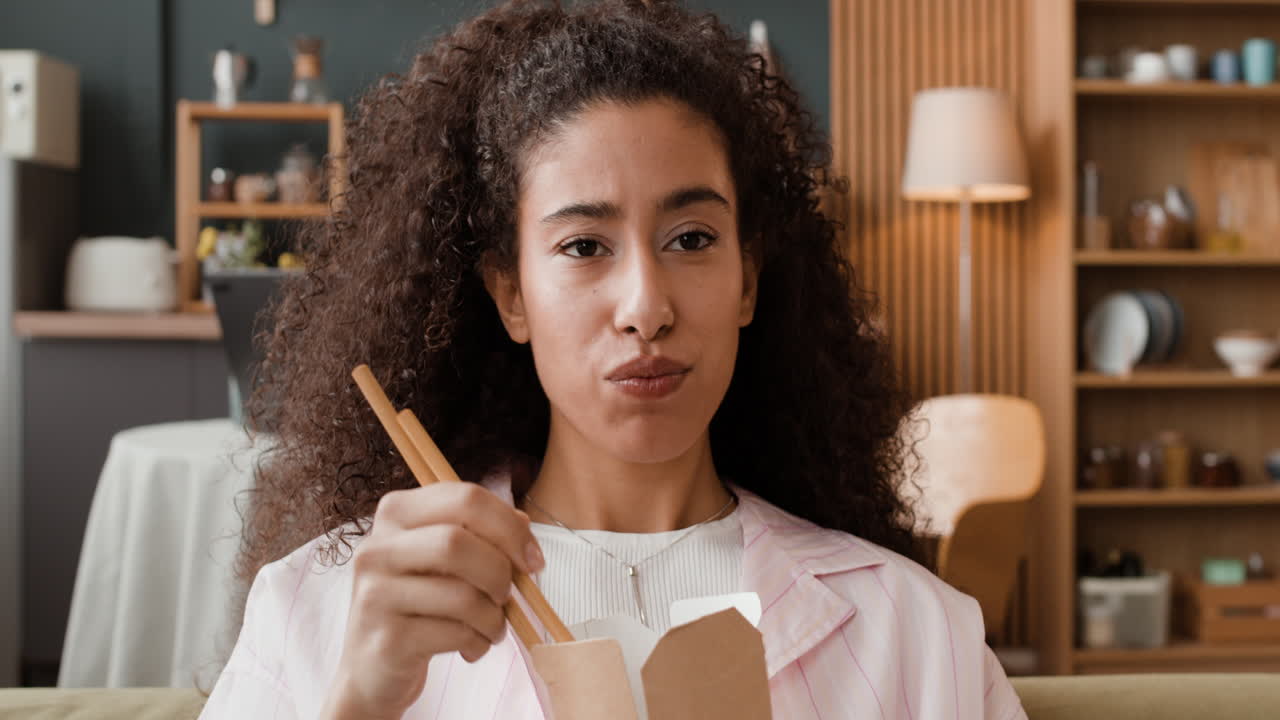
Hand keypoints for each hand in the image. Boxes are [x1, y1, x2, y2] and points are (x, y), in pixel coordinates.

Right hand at [320, 482, 544, 719]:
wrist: (373, 666)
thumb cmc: (419, 604)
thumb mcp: (444, 561)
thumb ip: (482, 534)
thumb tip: (523, 522)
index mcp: (396, 513)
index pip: (465, 499)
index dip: (509, 528)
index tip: (532, 559)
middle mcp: (377, 548)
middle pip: (458, 542)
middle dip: (500, 572)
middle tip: (508, 595)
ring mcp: (375, 594)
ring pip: (461, 594)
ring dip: (494, 616)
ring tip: (492, 628)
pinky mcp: (386, 639)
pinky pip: (455, 633)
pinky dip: (478, 642)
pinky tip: (472, 647)